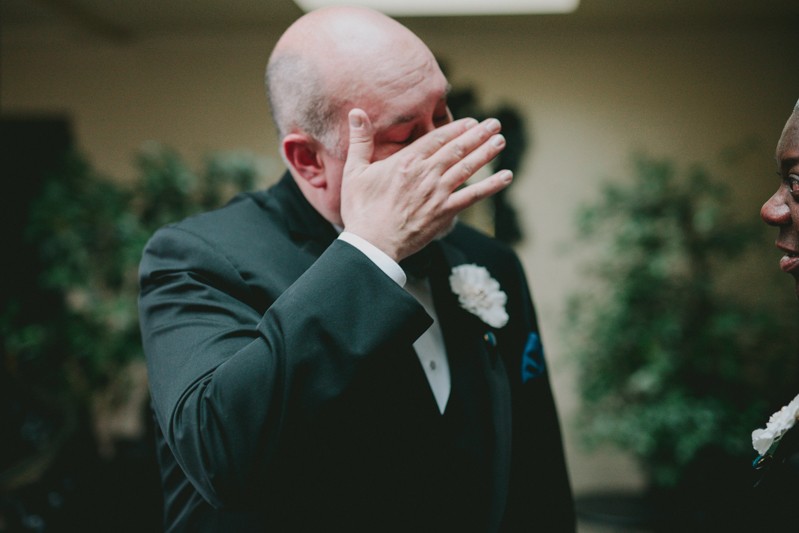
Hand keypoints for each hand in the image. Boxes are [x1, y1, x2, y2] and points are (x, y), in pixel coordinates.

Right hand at [340, 109, 512, 261]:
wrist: (372, 244)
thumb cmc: (361, 210)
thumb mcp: (355, 171)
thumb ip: (360, 141)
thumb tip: (356, 112)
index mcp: (406, 162)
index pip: (437, 139)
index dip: (457, 129)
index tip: (471, 121)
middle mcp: (426, 174)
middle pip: (457, 149)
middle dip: (478, 135)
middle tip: (494, 124)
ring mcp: (438, 194)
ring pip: (467, 168)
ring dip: (486, 153)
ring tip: (500, 141)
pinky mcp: (445, 213)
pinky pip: (473, 196)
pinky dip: (491, 186)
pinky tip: (506, 177)